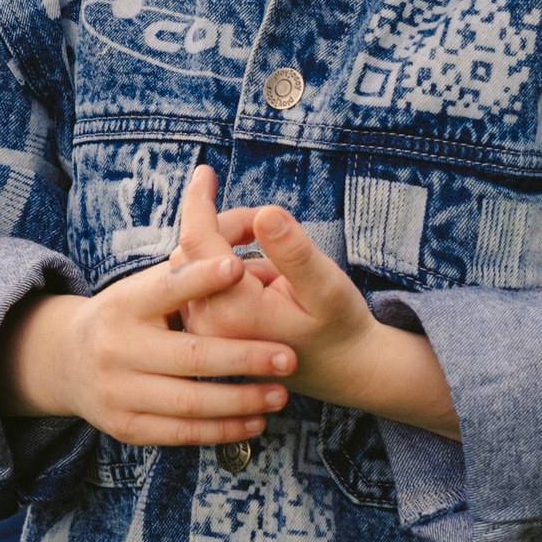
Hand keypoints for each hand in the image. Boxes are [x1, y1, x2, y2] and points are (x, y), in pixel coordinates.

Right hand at [0, 256, 293, 447]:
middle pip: (190, 354)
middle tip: (288, 356)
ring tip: (281, 393)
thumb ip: (186, 267)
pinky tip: (256, 422)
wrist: (67, 362)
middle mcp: (118, 346)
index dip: (201, 278)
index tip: (239, 267)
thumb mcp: (145, 285)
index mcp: (127, 303)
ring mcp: (118, 390)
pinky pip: (181, 433)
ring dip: (241, 400)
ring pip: (190, 400)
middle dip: (243, 357)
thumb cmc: (128, 315)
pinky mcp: (126, 426)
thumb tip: (230, 211)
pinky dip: (222, 430)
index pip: (167, 287)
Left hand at [169, 165, 460, 437]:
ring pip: (200, 261)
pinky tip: (266, 282)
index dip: (199, 201)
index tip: (204, 171)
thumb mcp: (328, 287)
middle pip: (197, 248)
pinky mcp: (209, 329)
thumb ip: (295, 252)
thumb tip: (265, 213)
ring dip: (235, 247)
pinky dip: (231, 266)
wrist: (343, 370)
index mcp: (232, 312)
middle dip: (234, 226)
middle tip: (282, 230)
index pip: (199, 242)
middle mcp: (208, 324)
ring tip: (281, 270)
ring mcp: (205, 330)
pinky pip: (205, 280)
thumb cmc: (340, 327)